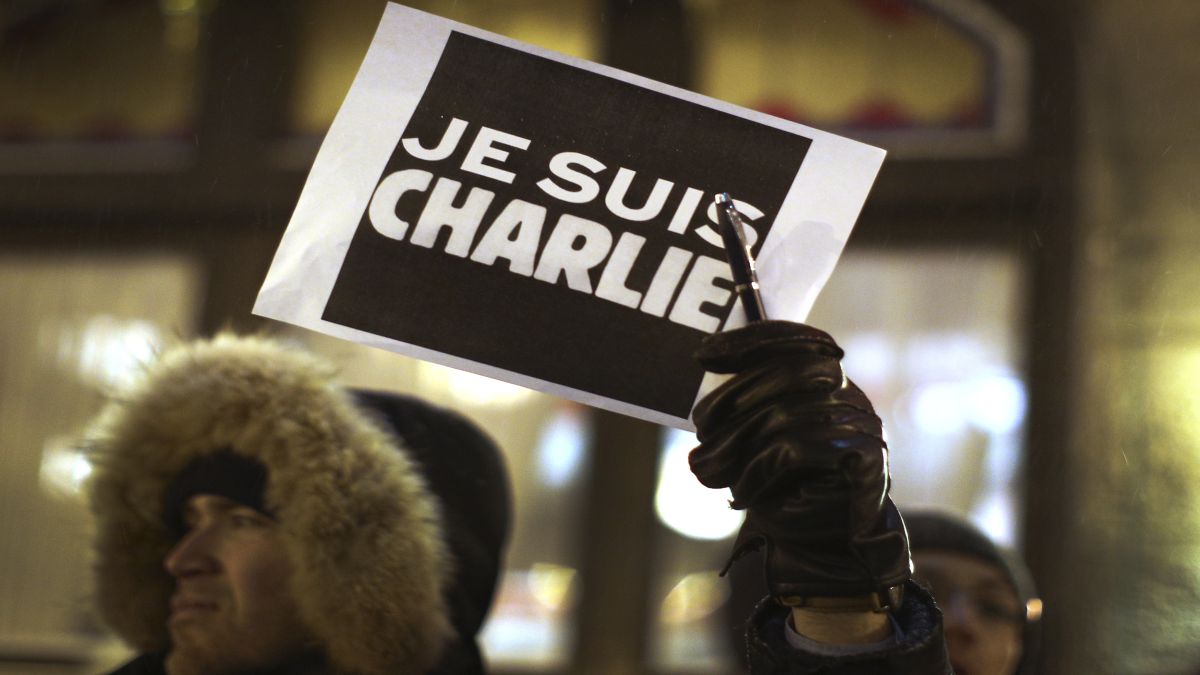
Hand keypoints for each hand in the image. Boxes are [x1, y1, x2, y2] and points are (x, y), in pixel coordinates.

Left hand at [689, 321, 909, 603]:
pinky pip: (796, 450)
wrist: (822, 550)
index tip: (703, 353)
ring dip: (736, 445)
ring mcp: (863, 426)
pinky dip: (758, 471)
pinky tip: (742, 493)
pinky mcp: (866, 460)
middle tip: (700, 428)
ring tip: (708, 470)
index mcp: (828, 382)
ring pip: (787, 417)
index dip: (754, 341)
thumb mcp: (754, 439)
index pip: (800, 343)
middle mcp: (851, 397)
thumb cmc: (783, 490)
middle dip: (736, 396)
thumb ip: (742, 406)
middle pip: (793, 372)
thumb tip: (704, 370)